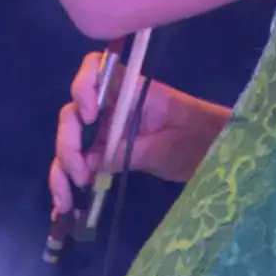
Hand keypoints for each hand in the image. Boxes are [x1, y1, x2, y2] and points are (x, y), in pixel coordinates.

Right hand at [48, 53, 218, 210]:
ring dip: (62, 168)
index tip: (89, 115)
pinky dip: (68, 181)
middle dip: (68, 144)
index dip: (83, 85)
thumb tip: (90, 162)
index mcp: (129, 91)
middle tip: (79, 175)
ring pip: (70, 142)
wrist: (213, 154)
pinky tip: (63, 206)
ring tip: (65, 201)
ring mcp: (105, 131)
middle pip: (73, 114)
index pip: (96, 70)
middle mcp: (111, 107)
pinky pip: (80, 162)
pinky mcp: (105, 153)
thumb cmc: (198, 140)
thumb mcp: (167, 148)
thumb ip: (129, 152)